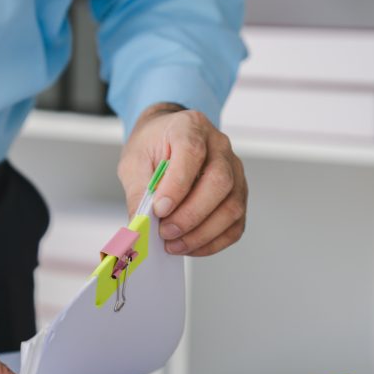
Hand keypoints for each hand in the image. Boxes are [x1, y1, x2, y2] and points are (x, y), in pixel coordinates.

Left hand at [118, 103, 247, 255]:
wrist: (166, 141)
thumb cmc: (152, 147)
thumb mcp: (134, 162)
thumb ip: (139, 191)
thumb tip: (142, 225)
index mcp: (191, 127)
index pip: (193, 153)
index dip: (177, 185)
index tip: (159, 210)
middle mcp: (219, 146)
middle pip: (220, 182)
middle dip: (191, 215)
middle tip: (166, 233)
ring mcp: (235, 170)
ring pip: (232, 207)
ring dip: (202, 233)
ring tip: (174, 244)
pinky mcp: (239, 194)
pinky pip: (235, 224)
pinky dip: (213, 242)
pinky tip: (191, 246)